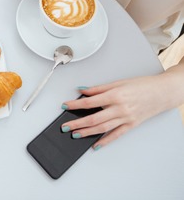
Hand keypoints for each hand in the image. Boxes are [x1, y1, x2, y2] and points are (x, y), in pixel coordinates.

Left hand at [60, 70, 183, 148]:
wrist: (163, 92)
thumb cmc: (142, 85)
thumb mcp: (118, 82)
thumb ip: (99, 88)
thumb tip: (82, 90)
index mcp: (115, 95)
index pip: (90, 102)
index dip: (75, 105)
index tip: (64, 106)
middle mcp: (120, 108)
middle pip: (94, 118)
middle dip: (77, 123)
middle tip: (65, 126)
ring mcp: (126, 118)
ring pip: (103, 128)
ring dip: (87, 133)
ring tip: (75, 135)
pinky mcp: (132, 125)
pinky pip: (116, 135)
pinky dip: (105, 141)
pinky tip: (95, 145)